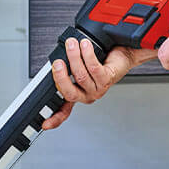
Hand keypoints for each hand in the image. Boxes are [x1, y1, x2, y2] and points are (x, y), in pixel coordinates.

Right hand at [42, 38, 157, 129]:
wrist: (122, 54)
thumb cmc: (101, 61)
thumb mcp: (80, 67)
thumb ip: (67, 70)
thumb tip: (55, 63)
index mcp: (78, 94)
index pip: (65, 111)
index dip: (55, 118)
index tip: (45, 124)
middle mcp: (88, 95)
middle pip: (69, 92)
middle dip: (60, 75)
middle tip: (57, 62)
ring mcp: (98, 89)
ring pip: (81, 76)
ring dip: (74, 57)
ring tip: (72, 44)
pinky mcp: (108, 79)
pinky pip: (94, 68)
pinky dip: (88, 55)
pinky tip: (85, 46)